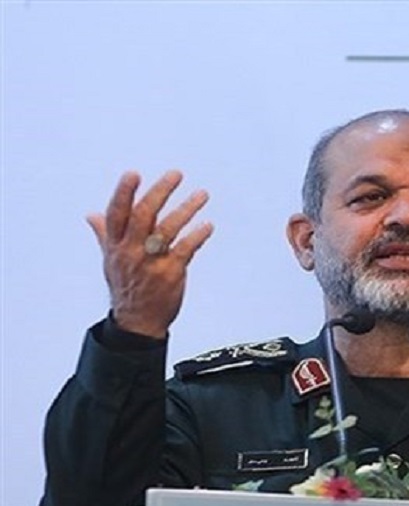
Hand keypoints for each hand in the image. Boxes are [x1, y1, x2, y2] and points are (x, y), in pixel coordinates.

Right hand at [87, 171, 212, 337]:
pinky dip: (197, 235)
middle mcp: (130, 251)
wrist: (137, 321)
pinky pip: (185, 250)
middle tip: (176, 174)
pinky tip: (208, 225)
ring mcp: (150, 263)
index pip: (117, 214)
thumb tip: (92, 215)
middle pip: (144, 216)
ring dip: (187, 209)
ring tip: (202, 194)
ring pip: (168, 229)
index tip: (133, 174)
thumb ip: (104, 234)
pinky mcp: (170, 274)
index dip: (124, 193)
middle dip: (160, 192)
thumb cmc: (126, 286)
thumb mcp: (110, 260)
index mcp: (115, 245)